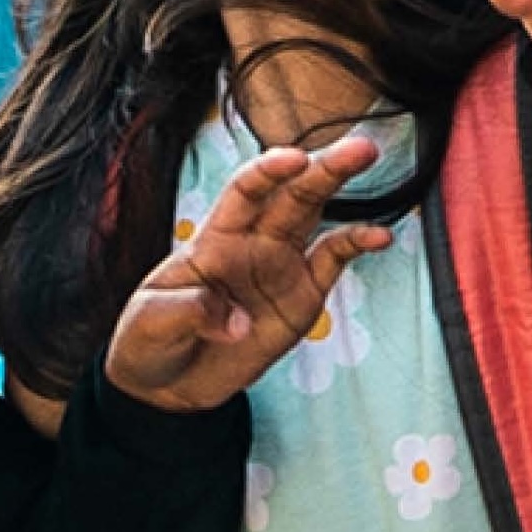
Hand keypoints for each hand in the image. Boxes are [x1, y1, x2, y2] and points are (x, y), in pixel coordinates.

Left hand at [101, 129, 389, 411]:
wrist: (166, 384)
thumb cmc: (149, 340)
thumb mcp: (150, 324)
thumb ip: (187, 311)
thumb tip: (235, 320)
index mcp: (213, 238)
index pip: (243, 193)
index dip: (267, 173)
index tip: (292, 160)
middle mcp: (252, 243)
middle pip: (290, 194)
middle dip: (322, 167)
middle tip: (358, 147)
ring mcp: (280, 267)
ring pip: (315, 214)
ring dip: (340, 185)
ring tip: (368, 156)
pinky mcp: (302, 297)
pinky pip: (332, 262)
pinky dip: (356, 244)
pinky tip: (381, 236)